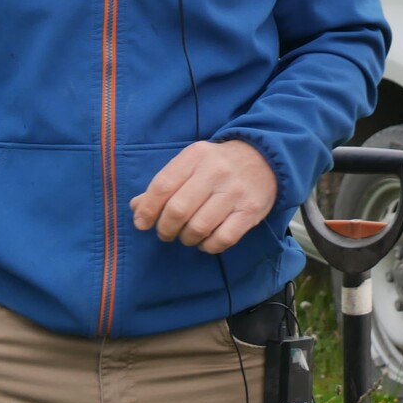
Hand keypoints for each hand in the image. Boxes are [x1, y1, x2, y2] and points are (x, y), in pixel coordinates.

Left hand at [130, 138, 278, 253]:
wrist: (265, 158)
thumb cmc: (219, 164)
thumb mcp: (192, 163)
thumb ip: (165, 183)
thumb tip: (137, 207)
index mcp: (196, 156)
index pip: (162, 186)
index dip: (147, 210)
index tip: (142, 223)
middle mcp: (215, 172)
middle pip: (178, 210)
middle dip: (165, 229)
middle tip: (166, 233)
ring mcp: (234, 192)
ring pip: (198, 227)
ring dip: (186, 239)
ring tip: (187, 236)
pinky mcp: (250, 211)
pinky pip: (222, 239)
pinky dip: (208, 246)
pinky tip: (206, 240)